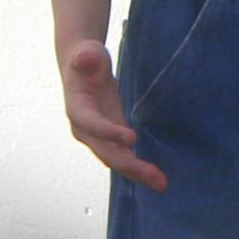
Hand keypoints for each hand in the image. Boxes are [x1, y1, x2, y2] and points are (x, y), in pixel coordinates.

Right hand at [60, 35, 167, 191]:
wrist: (82, 68)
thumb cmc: (85, 59)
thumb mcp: (86, 54)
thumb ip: (86, 57)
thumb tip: (86, 57)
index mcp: (77, 109)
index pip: (92, 124)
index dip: (109, 132)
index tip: (131, 137)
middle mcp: (86, 130)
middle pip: (106, 151)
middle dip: (130, 165)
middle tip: (156, 176)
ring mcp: (98, 137)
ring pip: (117, 160)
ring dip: (138, 173)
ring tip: (161, 184)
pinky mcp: (111, 139)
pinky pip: (124, 156)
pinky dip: (139, 167)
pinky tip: (157, 177)